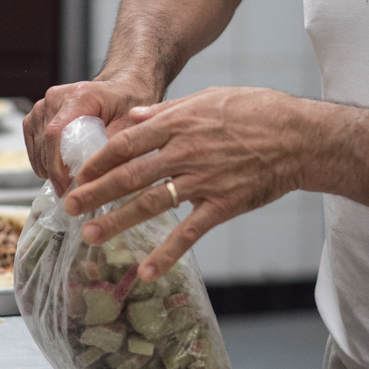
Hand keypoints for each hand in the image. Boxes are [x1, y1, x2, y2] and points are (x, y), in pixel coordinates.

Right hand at [23, 77, 160, 193]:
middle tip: (71, 193)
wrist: (120, 90)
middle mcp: (56, 97)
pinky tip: (58, 169)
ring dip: (48, 168)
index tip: (65, 188)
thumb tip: (100, 176)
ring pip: (36, 145)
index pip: (56, 133)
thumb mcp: (129, 126)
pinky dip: (42, 160)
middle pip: (44, 142)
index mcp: (80, 95)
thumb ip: (114, 148)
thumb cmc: (127, 105)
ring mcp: (44, 104)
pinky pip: (32, 143)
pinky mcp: (37, 114)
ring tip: (68, 181)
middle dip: (55, 172)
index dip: (57, 165)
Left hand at [63, 86, 309, 278]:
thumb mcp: (210, 97)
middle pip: (129, 174)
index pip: (127, 142)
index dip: (98, 160)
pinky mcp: (223, 204)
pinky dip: (167, 254)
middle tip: (69, 208)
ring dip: (118, 221)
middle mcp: (185, 151)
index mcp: (179, 123)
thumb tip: (135, 117)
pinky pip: (190, 233)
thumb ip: (170, 110)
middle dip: (95, 192)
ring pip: (152, 204)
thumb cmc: (259, 111)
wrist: (300, 137)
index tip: (78, 173)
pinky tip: (146, 271)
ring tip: (92, 236)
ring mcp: (203, 180)